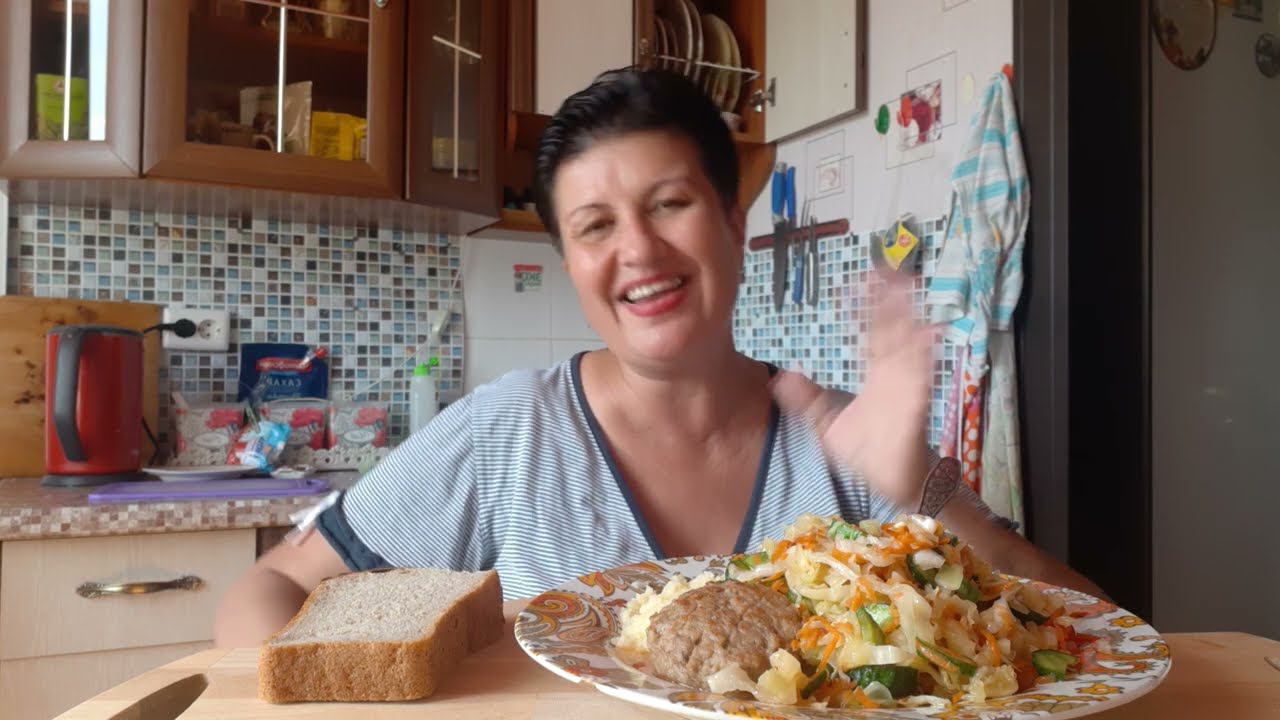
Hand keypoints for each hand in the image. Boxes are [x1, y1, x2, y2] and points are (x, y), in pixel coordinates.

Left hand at [771, 276, 933, 507]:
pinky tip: (924, 332)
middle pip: (895, 327)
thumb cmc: (866, 454)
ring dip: (908, 315)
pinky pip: (922, 377)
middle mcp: (896, 374)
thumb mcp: (825, 424)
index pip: (872, 332)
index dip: (866, 307)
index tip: (856, 281)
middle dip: (892, 298)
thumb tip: (782, 376)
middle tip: (886, 267)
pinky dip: (924, 355)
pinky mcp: (916, 406)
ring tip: (903, 285)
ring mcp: (908, 386)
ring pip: (910, 342)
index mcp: (878, 374)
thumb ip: (806, 400)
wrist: (888, 486)